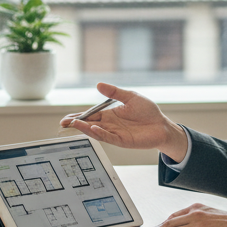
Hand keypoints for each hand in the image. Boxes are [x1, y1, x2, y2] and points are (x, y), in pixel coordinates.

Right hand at [60, 82, 188, 160]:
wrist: (162, 125)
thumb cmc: (148, 111)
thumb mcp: (131, 97)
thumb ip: (115, 92)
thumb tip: (99, 85)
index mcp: (110, 114)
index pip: (90, 115)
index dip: (78, 117)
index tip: (66, 118)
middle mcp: (110, 125)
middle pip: (89, 124)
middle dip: (76, 124)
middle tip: (64, 123)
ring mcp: (115, 133)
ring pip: (96, 132)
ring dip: (85, 129)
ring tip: (74, 125)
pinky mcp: (123, 141)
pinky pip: (109, 138)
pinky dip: (100, 134)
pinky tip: (93, 129)